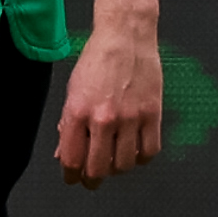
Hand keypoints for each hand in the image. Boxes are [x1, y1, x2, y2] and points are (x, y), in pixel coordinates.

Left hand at [56, 16, 164, 186]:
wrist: (126, 37)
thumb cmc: (98, 60)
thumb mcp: (73, 92)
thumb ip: (68, 125)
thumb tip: (65, 152)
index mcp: (78, 112)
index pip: (72, 160)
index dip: (71, 176)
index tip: (74, 178)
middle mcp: (103, 118)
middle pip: (99, 169)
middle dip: (93, 179)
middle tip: (93, 179)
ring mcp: (130, 118)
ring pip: (125, 165)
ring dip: (118, 168)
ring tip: (115, 160)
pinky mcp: (152, 114)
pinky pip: (149, 151)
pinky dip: (142, 158)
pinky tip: (136, 150)